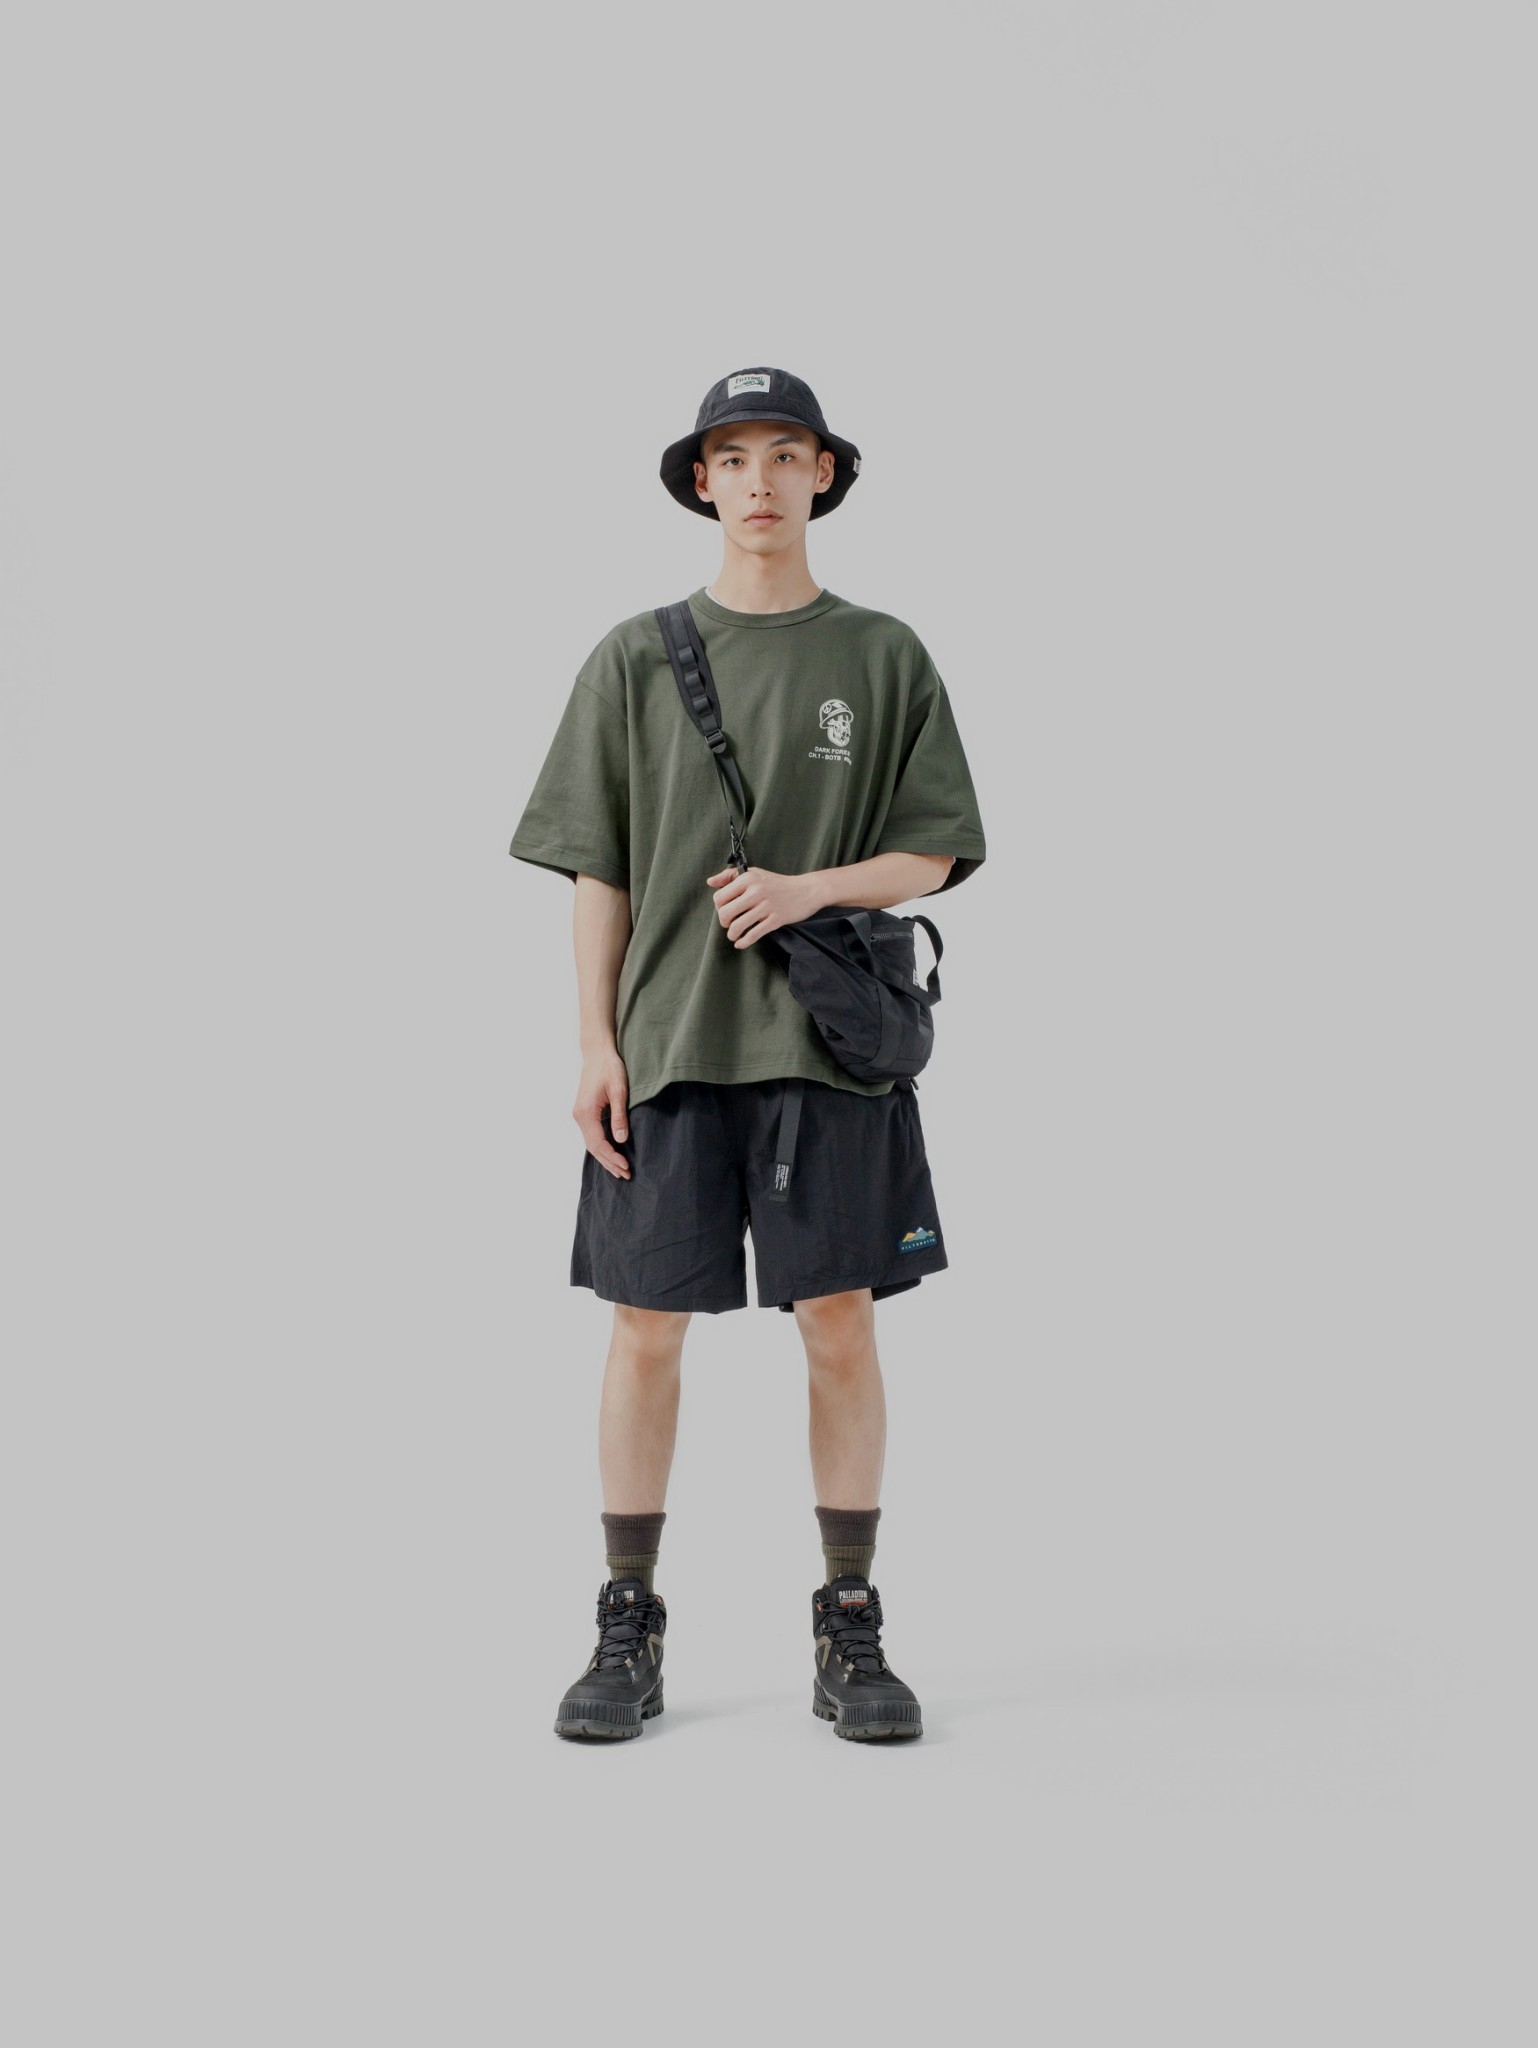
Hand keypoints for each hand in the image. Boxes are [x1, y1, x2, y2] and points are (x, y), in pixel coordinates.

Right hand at [573, 1049, 631, 1178]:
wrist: (597, 1052)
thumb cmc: (609, 1067)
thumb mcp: (619, 1091)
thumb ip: (619, 1116)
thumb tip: (621, 1140)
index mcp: (586, 1113)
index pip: (598, 1143)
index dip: (612, 1157)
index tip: (626, 1167)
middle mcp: (579, 1116)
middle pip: (593, 1148)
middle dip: (609, 1162)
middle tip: (626, 1175)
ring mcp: (580, 1115)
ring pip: (591, 1143)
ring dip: (605, 1157)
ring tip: (620, 1170)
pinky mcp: (585, 1112)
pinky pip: (592, 1135)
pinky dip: (602, 1147)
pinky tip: (612, 1153)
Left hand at [706, 865, 823, 946]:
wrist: (806, 890)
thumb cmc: (777, 883)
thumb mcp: (754, 873)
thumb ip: (730, 876)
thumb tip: (710, 882)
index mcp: (748, 879)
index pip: (720, 898)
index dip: (719, 907)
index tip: (726, 910)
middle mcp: (755, 891)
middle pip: (725, 913)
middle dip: (724, 922)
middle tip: (729, 923)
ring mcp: (766, 906)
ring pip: (737, 926)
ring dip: (732, 934)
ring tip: (734, 935)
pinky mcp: (775, 919)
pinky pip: (753, 935)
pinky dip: (743, 942)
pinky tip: (741, 943)